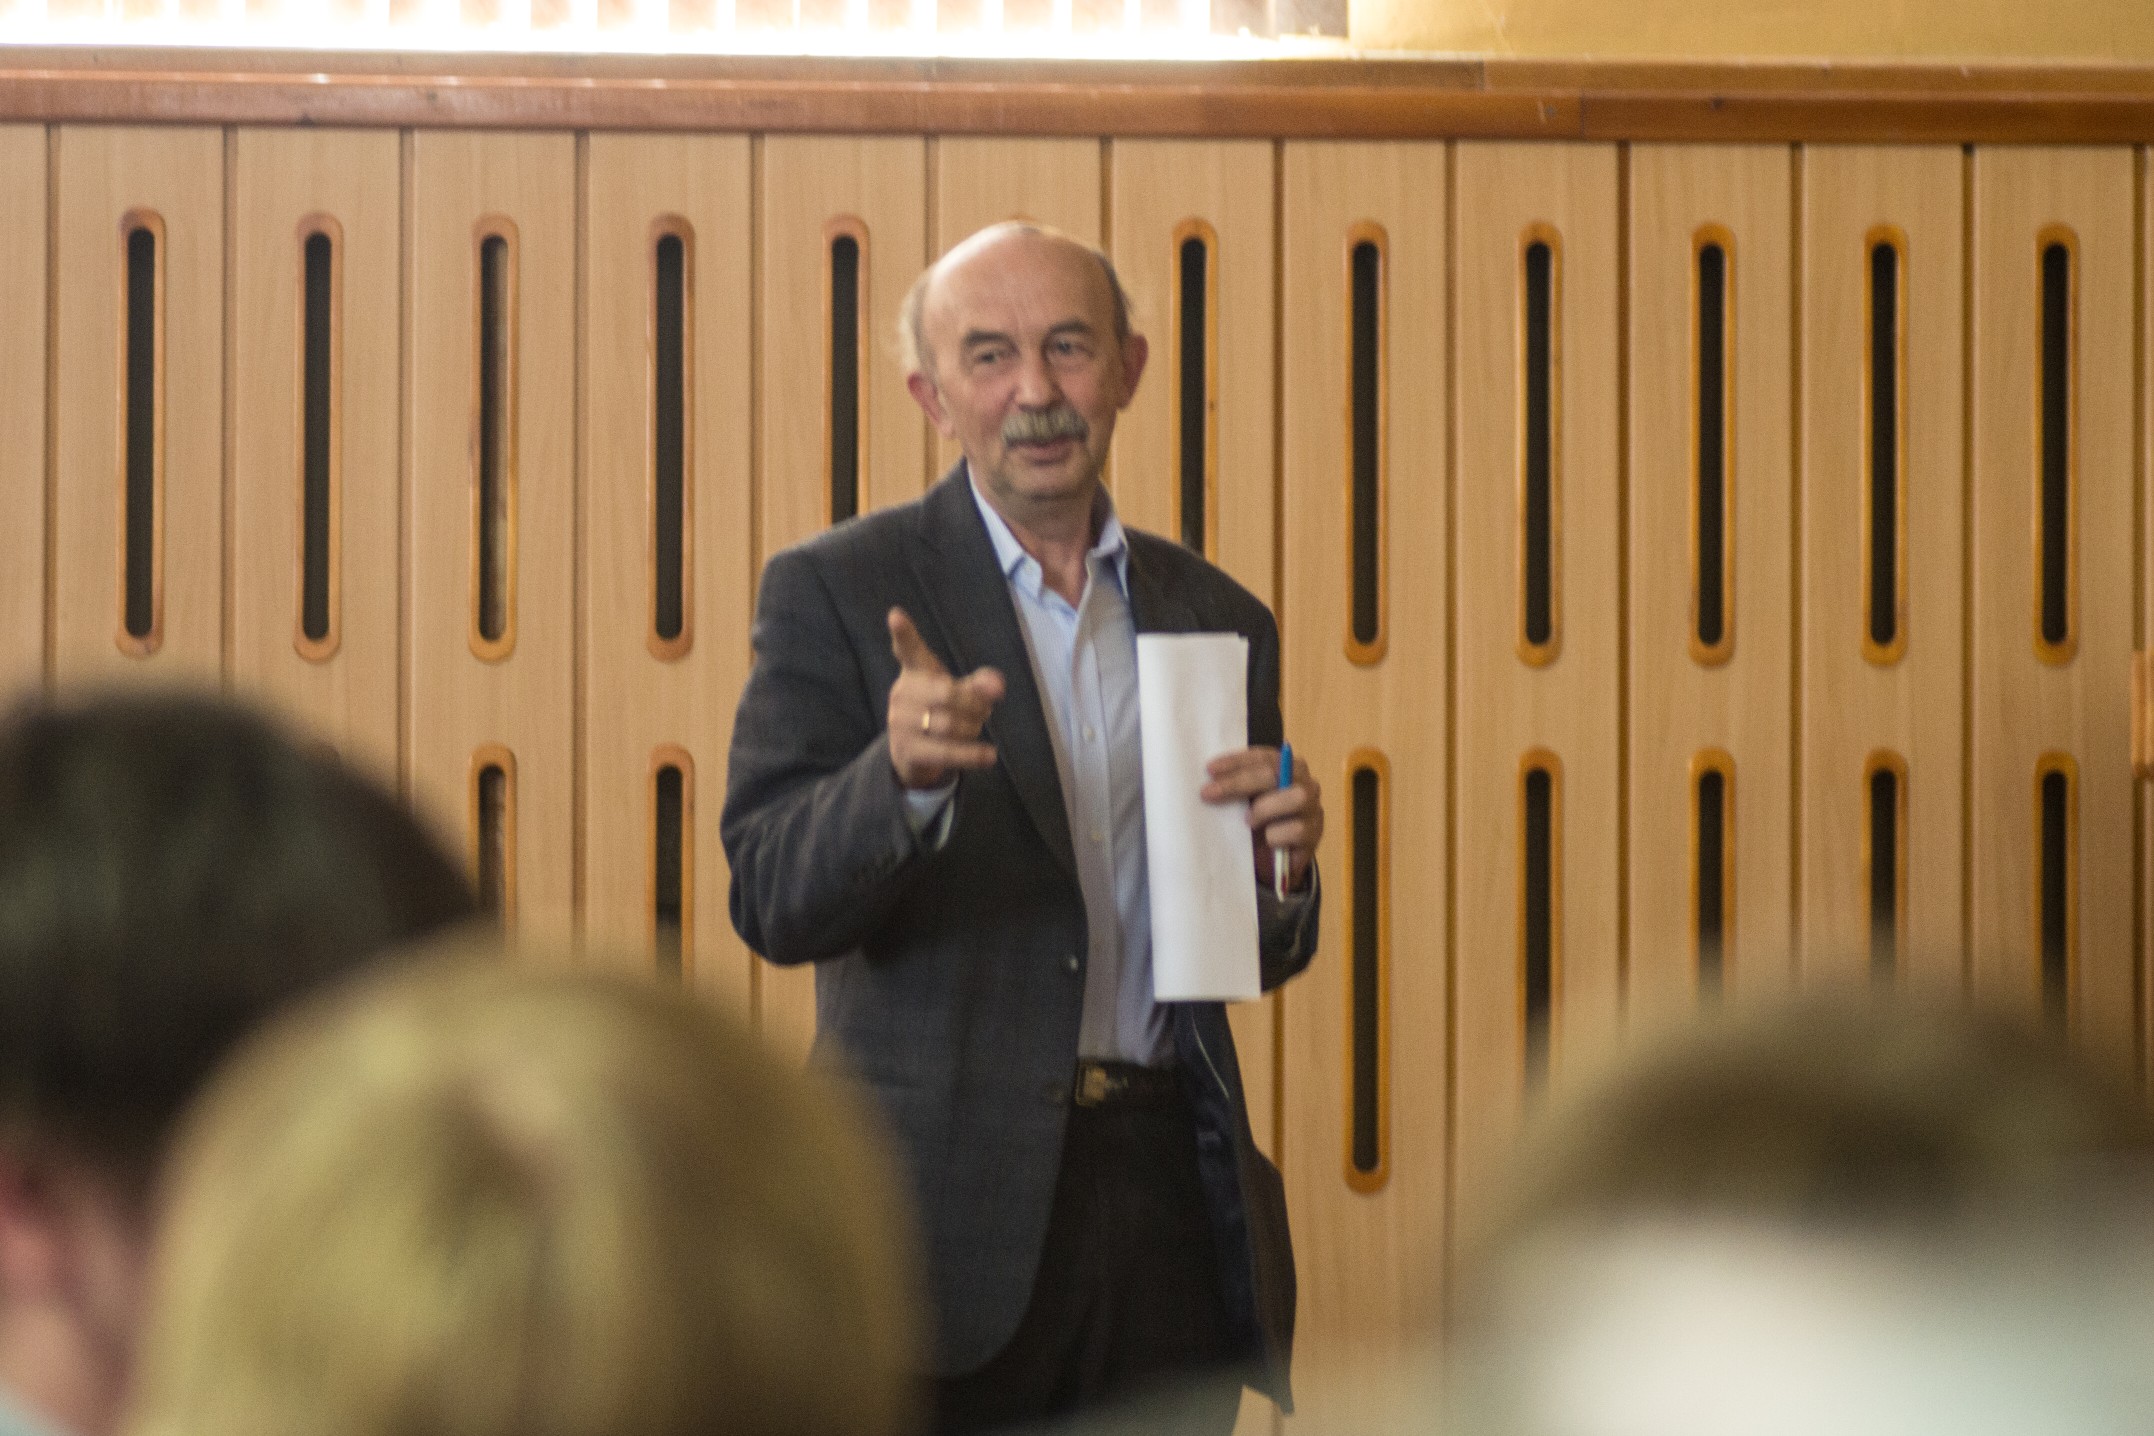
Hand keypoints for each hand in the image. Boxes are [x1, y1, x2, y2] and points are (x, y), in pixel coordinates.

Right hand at [886, 607, 1005, 790]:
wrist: (912, 755)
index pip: (909, 649)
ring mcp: (900, 723)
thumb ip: (980, 685)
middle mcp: (902, 694)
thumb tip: (997, 685)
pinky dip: (972, 754)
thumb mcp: (960, 693)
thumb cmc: (939, 712)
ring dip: (973, 728)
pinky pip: (946, 751)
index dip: (903, 633)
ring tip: (974, 730)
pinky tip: (989, 755)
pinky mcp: (907, 751)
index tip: (896, 615)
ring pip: (949, 724)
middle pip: (947, 693)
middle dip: (975, 704)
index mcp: (915, 671)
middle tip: (985, 710)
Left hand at [1202, 747, 1322, 893]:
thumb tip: (1209, 780)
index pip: (1263, 757)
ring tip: (1248, 822)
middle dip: (1239, 783)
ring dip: (1266, 808)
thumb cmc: (1258, 823)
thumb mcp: (1245, 801)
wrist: (1274, 861)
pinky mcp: (1315, 834)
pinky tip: (1268, 841)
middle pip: (1274, 773)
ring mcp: (1313, 807)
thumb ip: (1236, 787)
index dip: (1236, 761)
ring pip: (1296, 797)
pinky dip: (1277, 835)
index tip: (1209, 770)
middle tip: (1209, 794)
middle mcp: (1304, 781)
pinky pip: (1297, 829)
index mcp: (1286, 767)